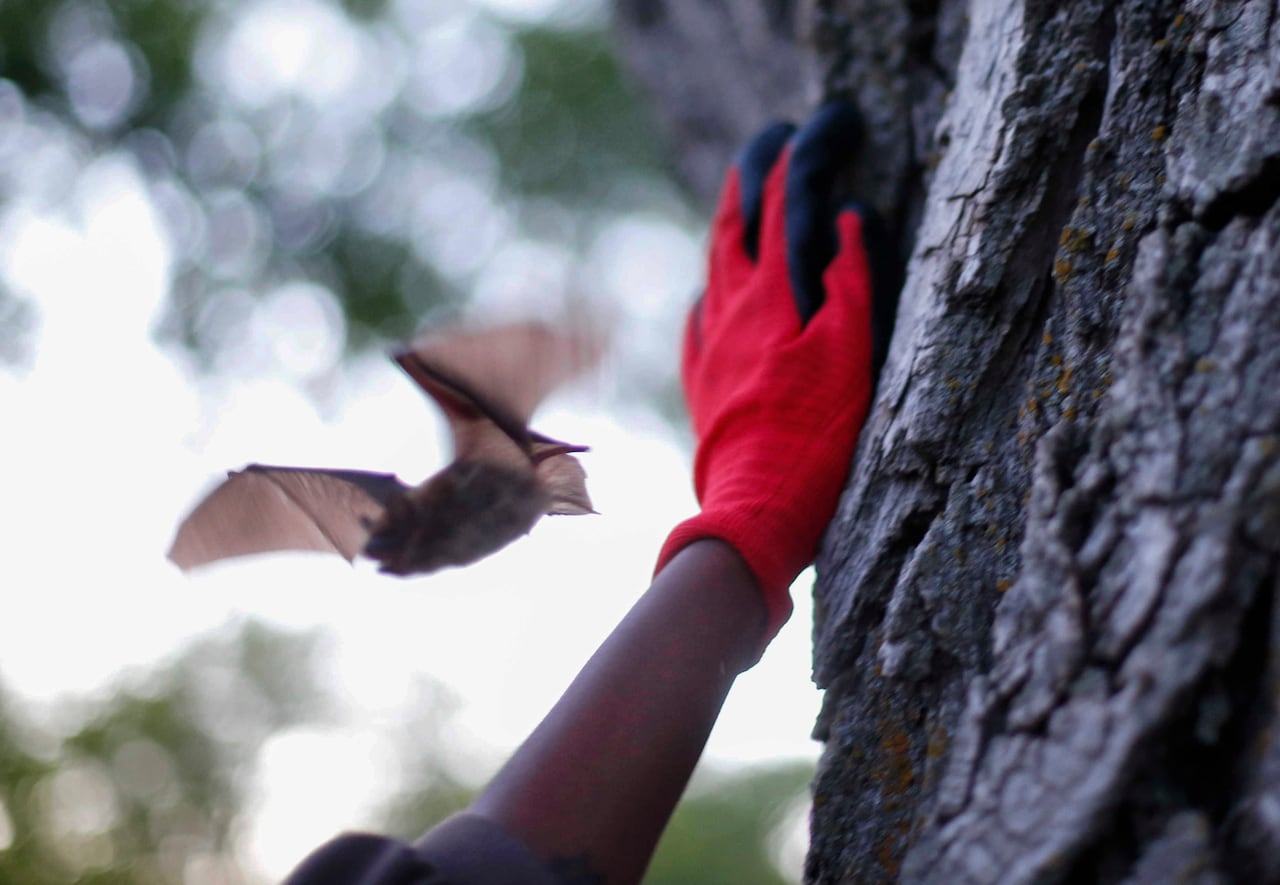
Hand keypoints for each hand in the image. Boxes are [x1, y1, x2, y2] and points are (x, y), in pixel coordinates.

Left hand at [655, 102, 896, 653]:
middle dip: (747, 182)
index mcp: (769, 298)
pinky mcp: (703, 386)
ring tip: (737, 209)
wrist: (757, 510)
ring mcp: (710, 350)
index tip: (812, 129)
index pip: (780, 209)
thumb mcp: (850, 353)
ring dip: (726, 232)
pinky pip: (698, 326)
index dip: (797, 162)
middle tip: (764, 148)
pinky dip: (709, 298)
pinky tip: (710, 301)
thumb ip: (849, 281)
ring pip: (712, 273)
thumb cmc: (815, 438)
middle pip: (731, 229)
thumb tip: (847, 219)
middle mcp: (729, 314)